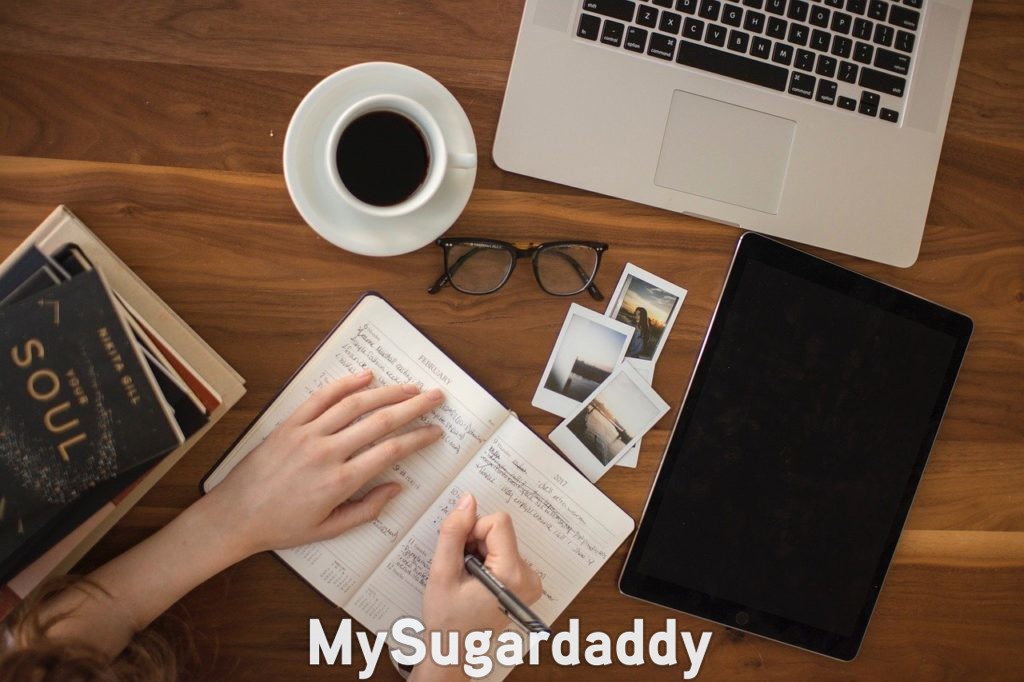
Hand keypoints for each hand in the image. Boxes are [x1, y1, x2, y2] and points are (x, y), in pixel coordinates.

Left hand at [205, 369, 443, 557]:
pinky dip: (345, 384)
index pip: (391, 451)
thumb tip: (397, 488)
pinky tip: (366, 376)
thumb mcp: (329, 529)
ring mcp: (307, 434)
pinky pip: (321, 398)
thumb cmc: (282, 526)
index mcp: (340, 482)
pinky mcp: (290, 424)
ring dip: (387, 392)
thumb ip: (367, 510)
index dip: (418, 438)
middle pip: (380, 421)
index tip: (435, 431)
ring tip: (410, 386)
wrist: (235, 516)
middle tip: (436, 397)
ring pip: (355, 404)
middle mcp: (327, 453)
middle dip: (413, 406)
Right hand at [422, 493, 542, 635]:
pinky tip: (476, 581)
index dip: (473, 531)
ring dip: (480, 552)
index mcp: (513, 574)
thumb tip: (468, 501)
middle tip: (462, 570)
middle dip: (475, 543)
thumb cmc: (447, 619)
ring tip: (468, 578)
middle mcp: (529, 577)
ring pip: (501, 540)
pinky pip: (505, 552)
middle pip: (500, 531)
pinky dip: (487, 560)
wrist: (454, 649)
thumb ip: (453, 533)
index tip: (461, 553)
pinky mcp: (525, 583)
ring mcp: (530, 581)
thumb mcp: (442, 572)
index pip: (498, 523)